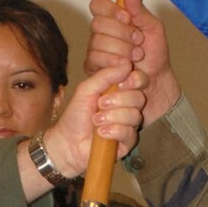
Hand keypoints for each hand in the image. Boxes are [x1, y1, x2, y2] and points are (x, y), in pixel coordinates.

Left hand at [26, 64, 145, 190]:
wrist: (67, 142)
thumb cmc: (76, 115)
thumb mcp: (87, 90)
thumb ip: (105, 76)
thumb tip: (126, 64)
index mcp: (120, 91)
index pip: (139, 80)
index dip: (134, 80)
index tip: (120, 84)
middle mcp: (128, 106)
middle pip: (139, 98)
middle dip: (118, 100)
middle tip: (100, 104)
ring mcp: (129, 124)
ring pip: (135, 116)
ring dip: (112, 117)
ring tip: (96, 120)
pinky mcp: (128, 142)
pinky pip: (130, 133)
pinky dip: (113, 131)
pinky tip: (101, 133)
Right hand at [85, 0, 179, 126]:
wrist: (156, 81)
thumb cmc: (155, 55)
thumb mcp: (153, 29)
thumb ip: (140, 10)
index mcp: (114, 19)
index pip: (98, 5)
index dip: (110, 11)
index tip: (127, 18)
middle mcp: (101, 33)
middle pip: (97, 24)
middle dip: (122, 35)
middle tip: (138, 43)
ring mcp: (95, 50)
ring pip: (97, 43)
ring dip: (121, 51)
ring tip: (135, 58)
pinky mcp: (93, 67)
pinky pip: (94, 59)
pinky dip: (113, 63)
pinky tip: (126, 68)